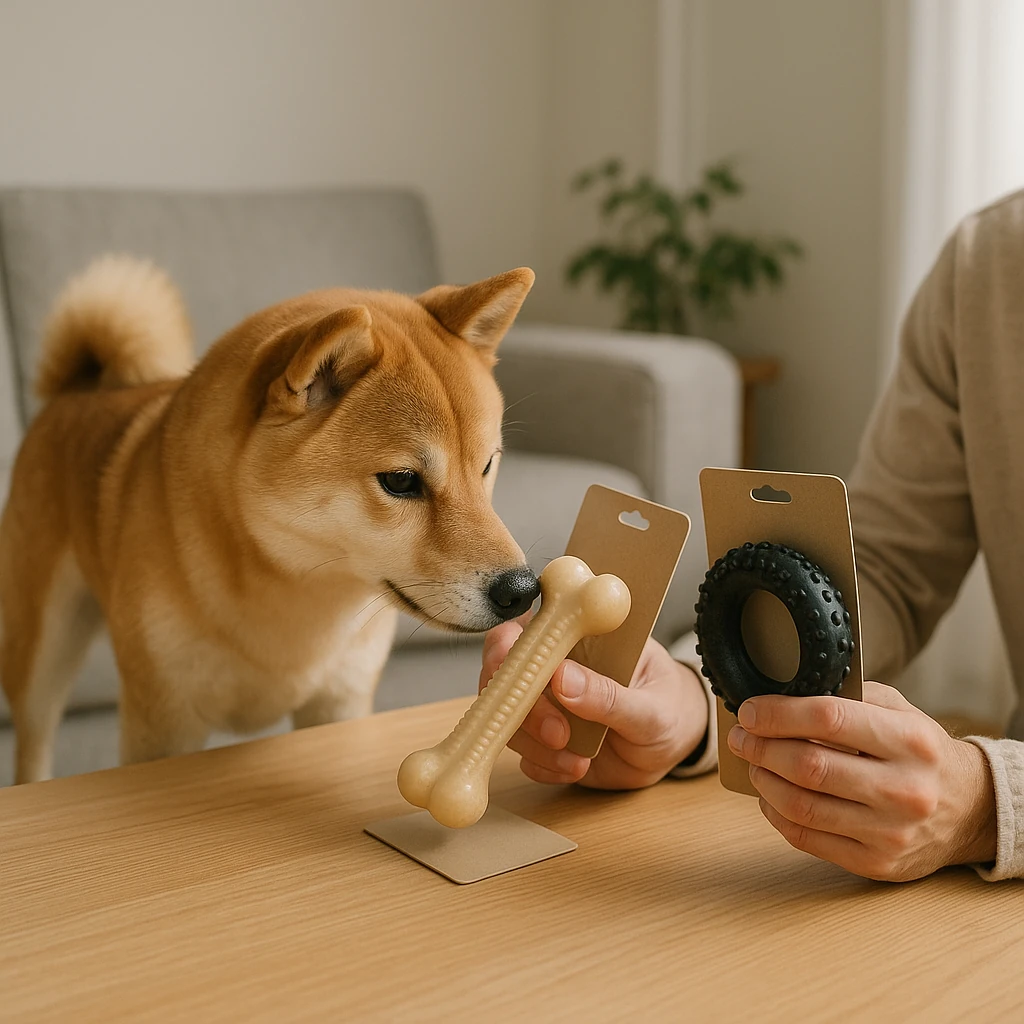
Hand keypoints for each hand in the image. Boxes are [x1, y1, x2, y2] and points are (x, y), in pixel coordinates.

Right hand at [479, 619, 708, 788]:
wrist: (675, 746)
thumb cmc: (670, 708)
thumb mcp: (652, 706)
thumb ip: (610, 694)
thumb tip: (562, 679)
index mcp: (580, 636)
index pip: (530, 627)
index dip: (508, 645)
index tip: (516, 672)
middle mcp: (553, 665)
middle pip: (503, 673)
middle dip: (521, 706)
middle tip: (557, 733)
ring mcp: (545, 703)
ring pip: (506, 716)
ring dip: (532, 743)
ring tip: (577, 760)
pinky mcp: (543, 741)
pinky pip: (522, 753)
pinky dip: (542, 766)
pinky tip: (575, 768)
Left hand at [727, 680, 997, 880]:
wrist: (970, 810)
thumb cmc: (921, 751)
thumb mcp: (899, 710)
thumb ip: (848, 697)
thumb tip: (783, 693)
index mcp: (909, 740)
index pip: (828, 718)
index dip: (777, 713)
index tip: (749, 711)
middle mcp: (904, 788)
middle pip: (808, 766)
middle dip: (760, 747)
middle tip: (741, 736)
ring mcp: (890, 832)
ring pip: (802, 806)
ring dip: (764, 781)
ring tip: (754, 763)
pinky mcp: (876, 863)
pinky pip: (807, 839)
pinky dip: (776, 814)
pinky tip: (770, 796)